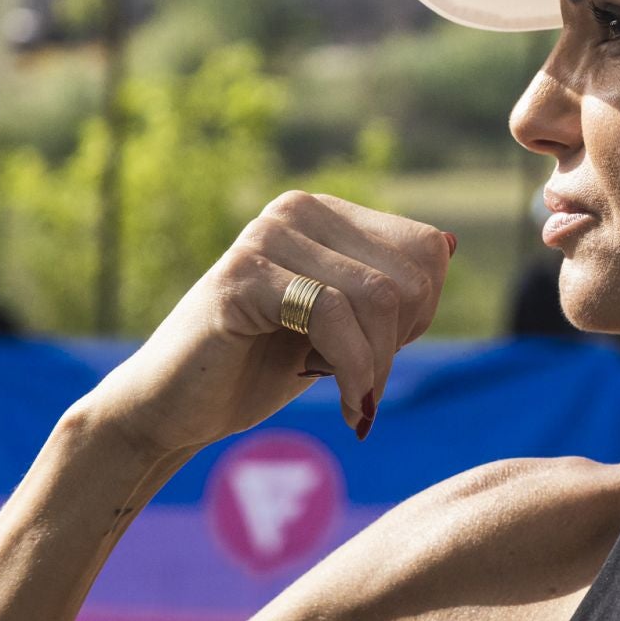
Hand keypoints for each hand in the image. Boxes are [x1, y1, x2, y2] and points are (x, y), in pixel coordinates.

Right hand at [79, 191, 455, 457]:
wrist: (171, 410)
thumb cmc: (259, 367)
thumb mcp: (341, 326)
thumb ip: (388, 290)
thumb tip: (449, 244)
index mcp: (324, 213)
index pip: (425, 250)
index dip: (421, 314)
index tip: (380, 357)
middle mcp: (296, 210)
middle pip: (409, 275)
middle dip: (398, 345)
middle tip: (363, 386)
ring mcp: (265, 237)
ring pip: (378, 297)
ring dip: (377, 367)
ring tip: (354, 400)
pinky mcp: (241, 277)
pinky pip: (333, 314)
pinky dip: (354, 371)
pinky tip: (346, 408)